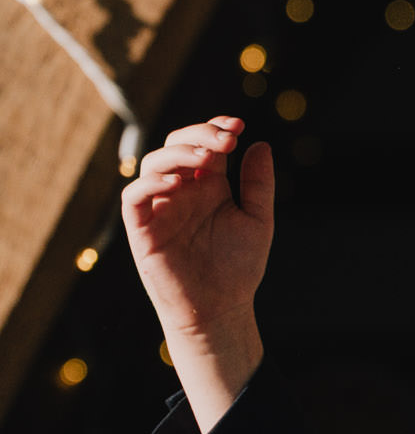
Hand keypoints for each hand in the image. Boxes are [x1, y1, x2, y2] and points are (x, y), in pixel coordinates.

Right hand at [121, 116, 272, 337]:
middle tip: (227, 138)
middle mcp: (181, 191)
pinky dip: (151, 183)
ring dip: (177, 153)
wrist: (221, 308)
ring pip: (154, 165)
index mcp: (207, 185)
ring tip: (206, 157)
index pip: (204, 145)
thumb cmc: (238, 266)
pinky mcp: (142, 228)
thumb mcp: (257, 219)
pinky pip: (135, 197)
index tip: (239, 125)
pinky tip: (178, 183)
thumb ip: (257, 183)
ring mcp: (160, 208)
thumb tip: (260, 145)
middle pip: (177, 146)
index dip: (215, 129)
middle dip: (199, 135)